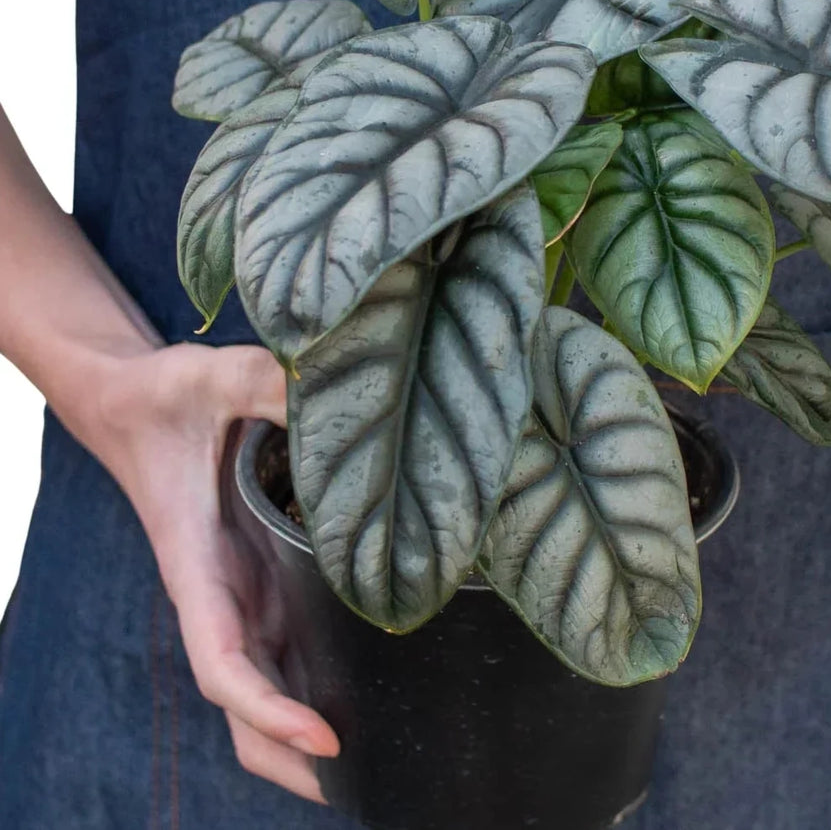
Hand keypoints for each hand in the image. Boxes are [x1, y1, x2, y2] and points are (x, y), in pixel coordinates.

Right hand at [90, 342, 339, 802]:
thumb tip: (333, 390)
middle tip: (354, 787)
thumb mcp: (213, 378)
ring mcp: (234, 587)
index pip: (223, 660)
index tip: (322, 737)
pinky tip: (350, 684)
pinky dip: (299, 680)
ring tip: (366, 758)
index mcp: (198, 564)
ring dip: (293, 728)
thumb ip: (266, 383)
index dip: (266, 708)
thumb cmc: (164, 397)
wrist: (129, 403)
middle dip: (282, 752)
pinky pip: (270, 644)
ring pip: (256, 680)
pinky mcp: (250, 573)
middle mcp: (216, 590)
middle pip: (240, 698)